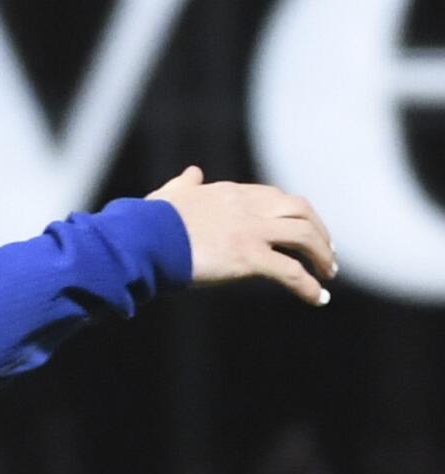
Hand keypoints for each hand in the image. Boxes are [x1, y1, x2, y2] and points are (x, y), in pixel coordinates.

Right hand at [147, 169, 336, 305]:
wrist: (145, 239)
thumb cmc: (150, 223)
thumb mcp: (170, 196)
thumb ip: (185, 185)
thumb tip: (192, 174)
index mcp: (232, 192)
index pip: (276, 197)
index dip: (296, 214)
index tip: (304, 230)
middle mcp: (248, 207)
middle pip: (301, 211)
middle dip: (319, 231)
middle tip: (326, 254)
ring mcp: (251, 231)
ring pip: (303, 237)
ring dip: (321, 256)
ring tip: (327, 277)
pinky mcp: (249, 257)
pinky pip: (290, 271)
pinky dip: (308, 286)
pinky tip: (318, 299)